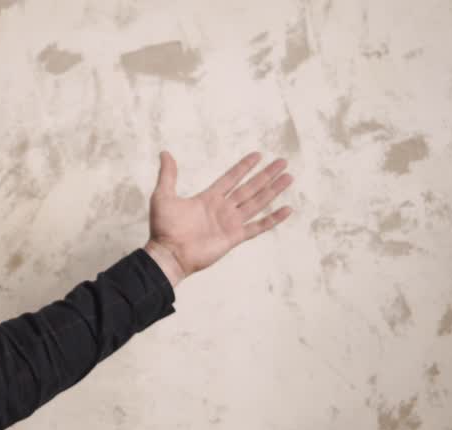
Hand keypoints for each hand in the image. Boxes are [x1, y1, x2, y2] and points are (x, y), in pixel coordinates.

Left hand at [145, 151, 293, 285]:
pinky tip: (288, 209)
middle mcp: (222, 209)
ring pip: (257, 202)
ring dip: (273, 190)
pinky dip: (273, 219)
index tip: (258, 155)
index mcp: (208, 198)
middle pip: (250, 187)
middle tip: (282, 162)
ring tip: (288, 177)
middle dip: (266, 175)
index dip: (244, 167)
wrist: (168, 253)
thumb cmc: (163, 228)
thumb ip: (168, 175)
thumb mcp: (163, 196)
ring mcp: (230, 223)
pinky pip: (258, 227)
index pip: (231, 178)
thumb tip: (165, 153)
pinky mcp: (234, 237)